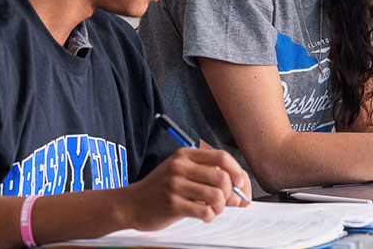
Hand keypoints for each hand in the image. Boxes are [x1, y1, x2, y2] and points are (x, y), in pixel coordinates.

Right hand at [119, 148, 249, 230]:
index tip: (241, 184)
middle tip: (225, 202)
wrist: (130, 204)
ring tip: (213, 210)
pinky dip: (210, 216)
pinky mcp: (172, 204)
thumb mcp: (182, 176)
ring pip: (216, 196)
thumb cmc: (160, 190)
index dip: (237, 171)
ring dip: (220, 207)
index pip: (221, 157)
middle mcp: (180, 167)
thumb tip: (239, 194)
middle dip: (230, 193)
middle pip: (222, 177)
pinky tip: (204, 216)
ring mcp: (175, 185)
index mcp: (185, 155)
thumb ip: (209, 181)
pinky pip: (204, 211)